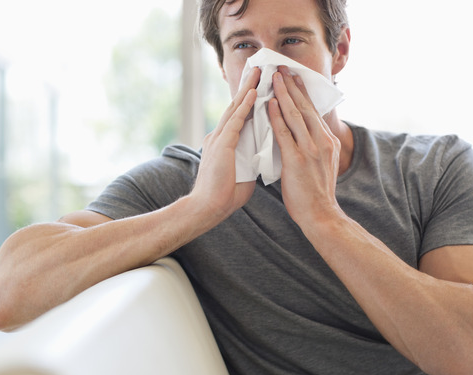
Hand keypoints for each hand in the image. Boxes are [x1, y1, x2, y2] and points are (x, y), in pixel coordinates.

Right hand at [191, 66, 259, 220]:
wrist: (208, 208)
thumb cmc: (225, 195)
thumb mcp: (244, 171)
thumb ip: (251, 158)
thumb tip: (263, 155)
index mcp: (225, 142)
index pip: (239, 116)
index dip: (248, 100)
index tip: (258, 85)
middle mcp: (220, 136)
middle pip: (236, 106)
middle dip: (247, 87)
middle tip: (258, 68)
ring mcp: (219, 139)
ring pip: (236, 108)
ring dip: (247, 89)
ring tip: (258, 72)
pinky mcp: (222, 145)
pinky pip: (236, 121)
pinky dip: (245, 105)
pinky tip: (254, 92)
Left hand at [268, 66, 342, 225]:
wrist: (321, 216)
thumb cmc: (317, 195)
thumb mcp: (322, 165)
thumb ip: (314, 149)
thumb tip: (303, 138)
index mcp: (328, 142)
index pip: (313, 111)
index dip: (302, 93)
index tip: (293, 77)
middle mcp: (322, 141)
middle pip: (305, 107)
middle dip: (292, 86)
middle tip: (282, 68)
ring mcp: (311, 149)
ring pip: (295, 115)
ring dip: (283, 94)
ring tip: (273, 78)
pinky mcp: (298, 159)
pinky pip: (285, 133)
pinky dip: (277, 116)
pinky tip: (270, 103)